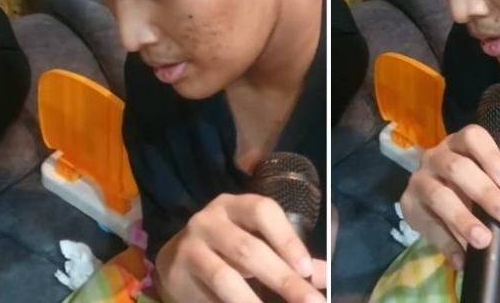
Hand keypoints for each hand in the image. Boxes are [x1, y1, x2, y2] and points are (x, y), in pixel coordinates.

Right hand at [155, 193, 324, 302]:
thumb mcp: (258, 245)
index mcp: (237, 206)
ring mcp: (190, 245)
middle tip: (309, 301)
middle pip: (249, 249)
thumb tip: (324, 275)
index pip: (263, 212)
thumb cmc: (227, 250)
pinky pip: (211, 293)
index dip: (287, 239)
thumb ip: (289, 257)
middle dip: (282, 278)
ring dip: (253, 301)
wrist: (175, 263)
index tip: (306, 269)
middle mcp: (210, 219)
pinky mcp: (178, 272)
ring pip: (226, 276)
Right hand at [399, 124, 499, 268]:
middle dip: (485, 194)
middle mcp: (436, 156)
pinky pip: (428, 226)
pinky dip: (447, 245)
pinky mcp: (409, 206)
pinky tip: (463, 259)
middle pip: (457, 168)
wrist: (441, 205)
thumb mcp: (496, 183)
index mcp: (460, 144)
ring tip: (483, 240)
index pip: (473, 137)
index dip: (490, 156)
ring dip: (463, 219)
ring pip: (439, 195)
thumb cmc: (473, 185)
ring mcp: (420, 180)